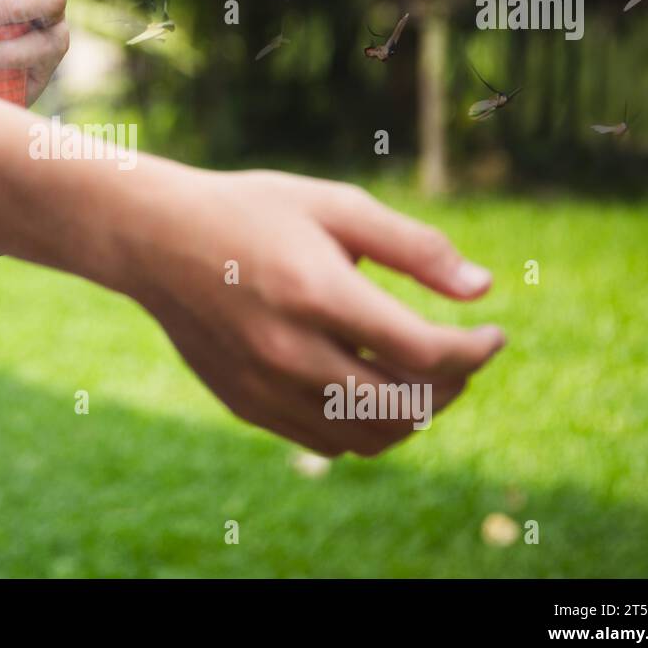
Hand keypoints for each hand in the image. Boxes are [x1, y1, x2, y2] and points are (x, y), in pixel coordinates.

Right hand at [129, 169, 505, 456]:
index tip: (493, 334)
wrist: (154, 239)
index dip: (475, 350)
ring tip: (419, 377)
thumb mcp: (335, 206)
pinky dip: (364, 426)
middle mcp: (289, 351)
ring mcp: (263, 385)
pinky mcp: (245, 404)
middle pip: (404, 407)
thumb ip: (413, 247)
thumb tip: (483, 290)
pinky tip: (366, 386)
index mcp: (317, 293)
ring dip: (412, 415)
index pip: (424, 353)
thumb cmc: (251, 212)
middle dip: (451, 387)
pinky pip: (326, 441)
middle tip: (460, 356)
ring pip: (368, 436)